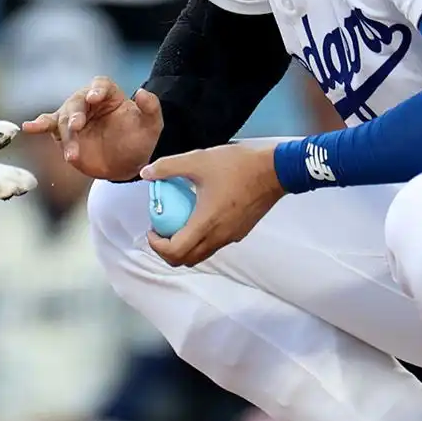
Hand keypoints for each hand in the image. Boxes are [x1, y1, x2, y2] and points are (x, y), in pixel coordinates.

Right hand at [22, 76, 162, 181]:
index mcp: (109, 94)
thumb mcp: (152, 125)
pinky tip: (28, 127)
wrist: (127, 163)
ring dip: (66, 135)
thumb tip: (141, 92)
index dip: (97, 89)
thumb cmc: (140, 139)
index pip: (100, 85)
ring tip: (72, 155)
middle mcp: (88, 102)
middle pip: (77, 102)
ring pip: (63, 119)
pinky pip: (49, 126)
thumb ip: (151, 108)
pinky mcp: (64, 133)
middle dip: (75, 114)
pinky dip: (39, 125)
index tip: (95, 97)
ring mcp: (74, 117)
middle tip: (76, 127)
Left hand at [139, 142, 285, 267]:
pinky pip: (214, 245)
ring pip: (201, 254)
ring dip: (184, 246)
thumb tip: (146, 173)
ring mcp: (231, 237)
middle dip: (167, 250)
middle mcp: (218, 236)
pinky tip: (199, 215)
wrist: (275, 170)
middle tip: (161, 230)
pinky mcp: (240, 232)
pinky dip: (200, 239)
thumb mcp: (198, 160)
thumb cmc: (237, 165)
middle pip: (186, 260)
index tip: (152, 229)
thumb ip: (168, 167)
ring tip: (178, 223)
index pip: (175, 252)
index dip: (157, 246)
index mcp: (206, 224)